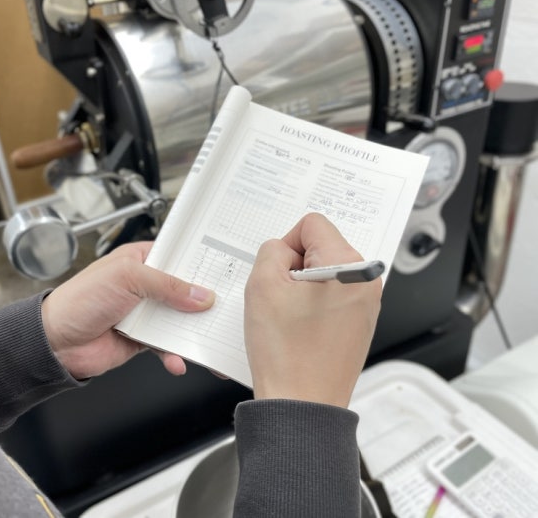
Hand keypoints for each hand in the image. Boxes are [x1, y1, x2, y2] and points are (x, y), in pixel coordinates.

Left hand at [42, 241, 214, 378]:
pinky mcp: (143, 339)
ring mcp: (146, 312)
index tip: (226, 271)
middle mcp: (146, 285)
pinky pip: (168, 346)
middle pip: (186, 291)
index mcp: (141, 259)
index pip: (179, 257)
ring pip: (181, 321)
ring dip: (194, 332)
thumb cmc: (79, 300)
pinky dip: (176, 355)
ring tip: (210, 342)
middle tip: (227, 309)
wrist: (56, 342)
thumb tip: (200, 294)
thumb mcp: (126, 278)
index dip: (201, 263)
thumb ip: (166, 285)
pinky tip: (178, 361)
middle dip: (205, 302)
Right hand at [243, 213, 381, 406]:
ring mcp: (366, 305)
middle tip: (281, 297)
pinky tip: (299, 329)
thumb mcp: (262, 286)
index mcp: (348, 267)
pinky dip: (311, 306)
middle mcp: (366, 282)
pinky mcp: (359, 325)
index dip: (286, 244)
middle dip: (294, 266)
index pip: (313, 224)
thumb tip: (282, 251)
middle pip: (321, 247)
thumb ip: (271, 251)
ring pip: (324, 273)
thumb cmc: (286, 355)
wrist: (301, 404)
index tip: (279, 272)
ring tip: (290, 317)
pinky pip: (331, 297)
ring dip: (302, 287)